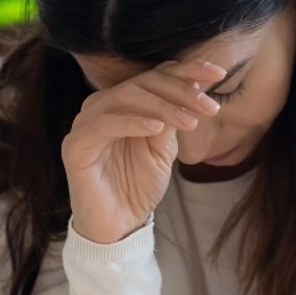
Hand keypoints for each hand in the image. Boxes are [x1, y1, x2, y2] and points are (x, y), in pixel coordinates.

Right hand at [61, 59, 225, 243]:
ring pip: (126, 96)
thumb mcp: (165, 146)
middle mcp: (102, 105)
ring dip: (163, 106)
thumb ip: (173, 116)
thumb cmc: (140, 184)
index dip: (188, 70)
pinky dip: (133, 122)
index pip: (156, 75)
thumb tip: (195, 84)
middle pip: (143, 82)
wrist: (120, 224)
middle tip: (210, 106)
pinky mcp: (76, 145)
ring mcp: (86, 123)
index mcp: (124, 102)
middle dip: (181, 91)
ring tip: (190, 122)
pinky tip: (157, 128)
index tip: (219, 74)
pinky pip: (104, 124)